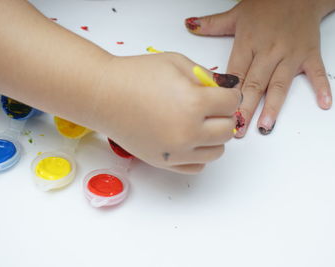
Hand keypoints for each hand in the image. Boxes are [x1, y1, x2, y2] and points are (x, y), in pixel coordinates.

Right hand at [92, 53, 240, 173]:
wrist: (103, 94)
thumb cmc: (135, 75)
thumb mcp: (177, 63)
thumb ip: (206, 77)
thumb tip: (226, 89)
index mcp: (194, 103)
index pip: (232, 103)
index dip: (230, 95)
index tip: (224, 94)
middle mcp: (188, 131)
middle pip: (228, 130)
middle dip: (225, 116)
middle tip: (213, 108)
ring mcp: (176, 150)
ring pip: (217, 151)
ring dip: (215, 137)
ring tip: (201, 124)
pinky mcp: (164, 161)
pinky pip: (198, 166)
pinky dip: (200, 154)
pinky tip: (190, 140)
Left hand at [185, 0, 334, 136]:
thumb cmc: (267, 4)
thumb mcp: (237, 13)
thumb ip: (213, 24)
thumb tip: (189, 25)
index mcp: (248, 43)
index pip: (236, 74)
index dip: (228, 95)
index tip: (220, 113)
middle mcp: (269, 51)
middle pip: (255, 84)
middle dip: (246, 108)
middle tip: (238, 129)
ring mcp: (290, 54)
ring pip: (280, 84)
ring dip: (273, 106)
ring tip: (265, 126)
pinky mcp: (309, 54)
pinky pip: (317, 72)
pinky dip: (322, 87)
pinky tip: (324, 103)